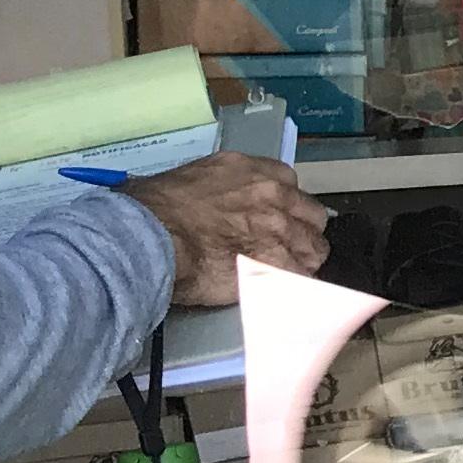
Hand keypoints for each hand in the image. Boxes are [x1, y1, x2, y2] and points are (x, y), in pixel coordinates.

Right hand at [125, 154, 331, 309]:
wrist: (148, 237)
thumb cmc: (152, 210)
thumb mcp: (188, 180)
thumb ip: (216, 189)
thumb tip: (210, 204)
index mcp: (250, 170)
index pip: (290, 185)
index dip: (285, 207)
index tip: (275, 220)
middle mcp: (272, 194)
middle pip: (311, 216)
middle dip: (301, 233)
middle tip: (284, 249)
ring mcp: (279, 228)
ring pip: (313, 248)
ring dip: (302, 262)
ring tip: (284, 275)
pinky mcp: (277, 262)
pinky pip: (303, 277)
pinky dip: (295, 286)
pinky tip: (281, 291)